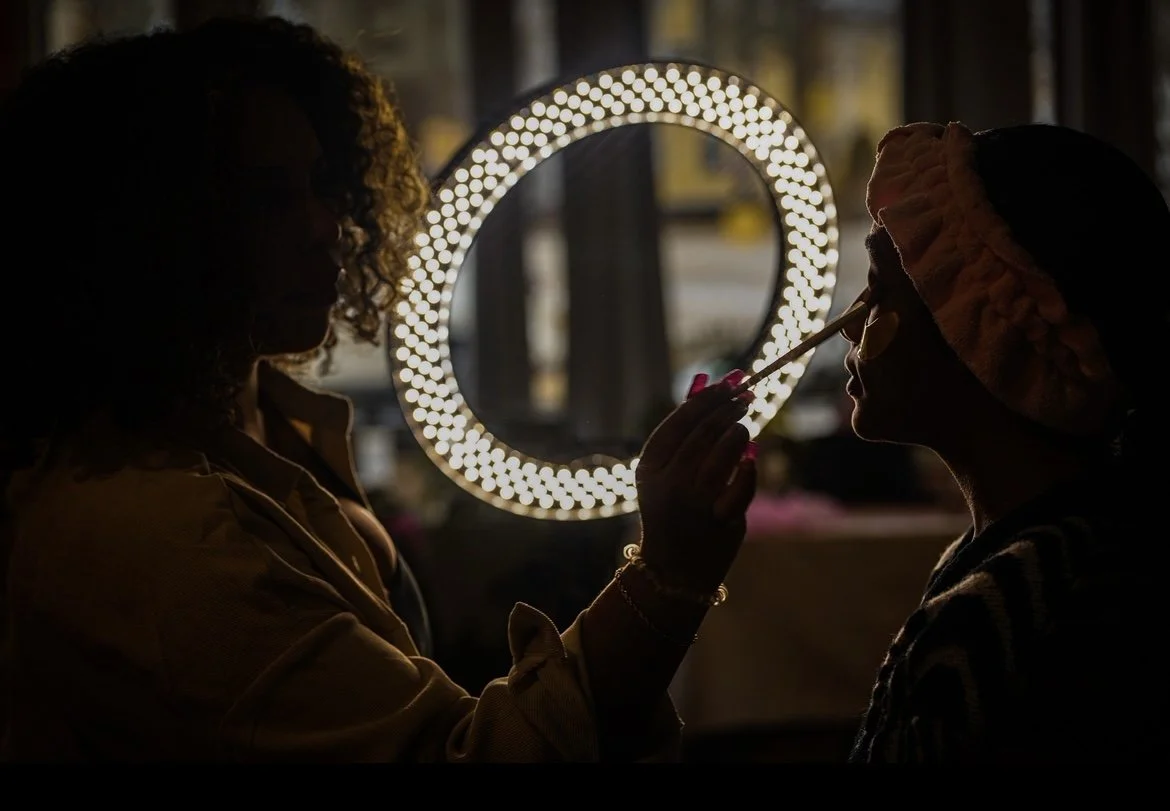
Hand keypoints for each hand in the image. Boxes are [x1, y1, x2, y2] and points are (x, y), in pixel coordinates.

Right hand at [634, 371, 757, 595]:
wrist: (672, 570)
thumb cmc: (672, 511)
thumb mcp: (664, 473)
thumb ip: (684, 430)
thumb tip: (705, 383)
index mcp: (649, 468)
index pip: (680, 421)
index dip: (708, 399)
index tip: (728, 385)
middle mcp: (669, 483)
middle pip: (705, 432)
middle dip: (728, 410)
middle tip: (745, 399)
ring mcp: (694, 503)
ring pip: (726, 452)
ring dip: (740, 433)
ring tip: (742, 429)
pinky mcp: (720, 521)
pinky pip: (742, 484)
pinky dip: (749, 468)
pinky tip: (750, 458)